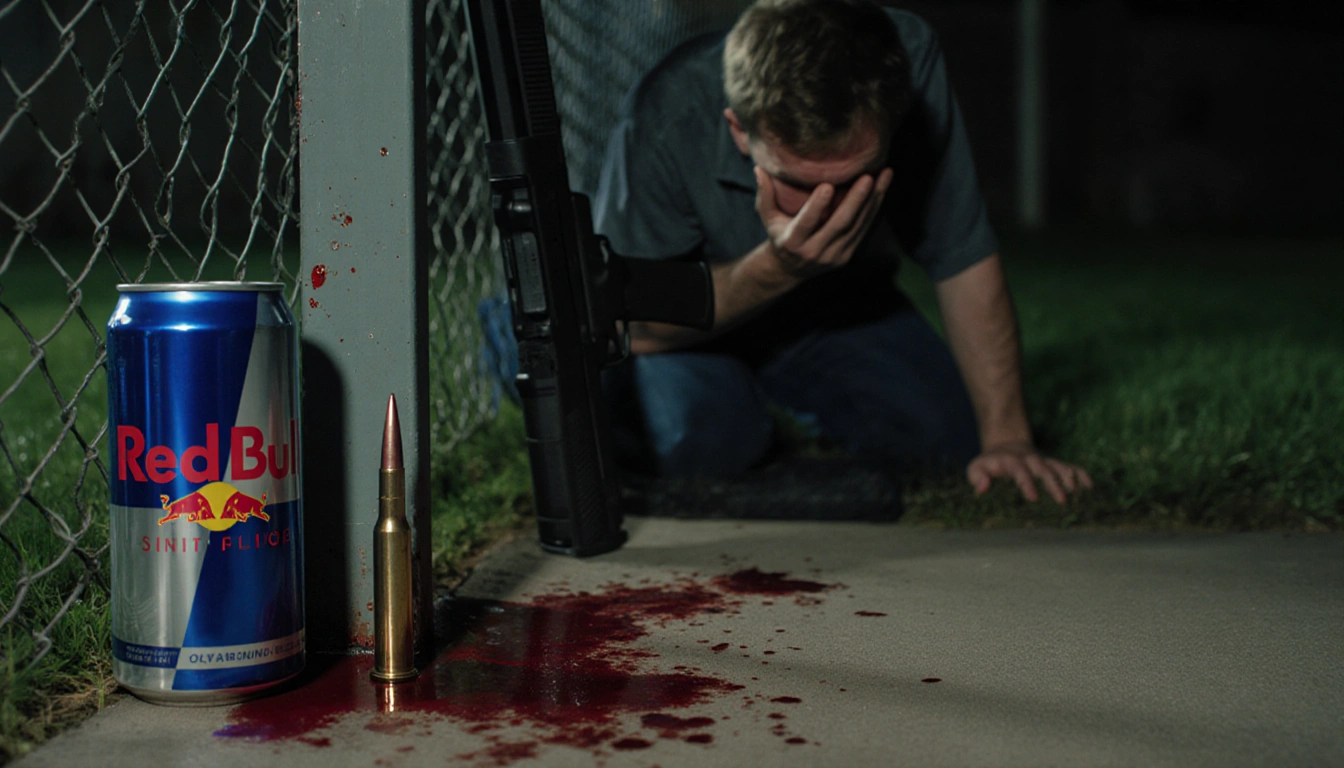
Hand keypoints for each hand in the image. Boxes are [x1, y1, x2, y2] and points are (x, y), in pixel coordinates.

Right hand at [754, 166, 892, 278]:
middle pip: (839, 224)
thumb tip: (759, 168)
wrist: (791, 269)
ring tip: (885, 176)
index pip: (806, 222)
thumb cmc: (779, 234)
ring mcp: (834, 256)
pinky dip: (875, 210)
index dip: (817, 206)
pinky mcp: (847, 256)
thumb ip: (765, 194)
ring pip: (857, 227)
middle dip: (856, 200)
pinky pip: (864, 231)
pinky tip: (883, 190)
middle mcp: (815, 251)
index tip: (828, 185)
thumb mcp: (767, 217)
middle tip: (868, 177)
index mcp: (793, 241)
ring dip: (873, 201)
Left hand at [966, 442, 1092, 503]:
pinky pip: (1070, 467)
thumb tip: (982, 488)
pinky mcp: (1053, 464)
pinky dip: (1080, 475)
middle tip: (1062, 500)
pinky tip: (1090, 487)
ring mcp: (1044, 461)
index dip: (1026, 483)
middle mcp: (1030, 460)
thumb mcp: (976, 468)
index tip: (1033, 497)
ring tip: (1079, 494)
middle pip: (1044, 469)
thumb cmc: (989, 464)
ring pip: (1059, 467)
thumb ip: (977, 477)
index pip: (1020, 471)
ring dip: (1069, 479)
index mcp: (1011, 462)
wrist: (1005, 446)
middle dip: (1053, 483)